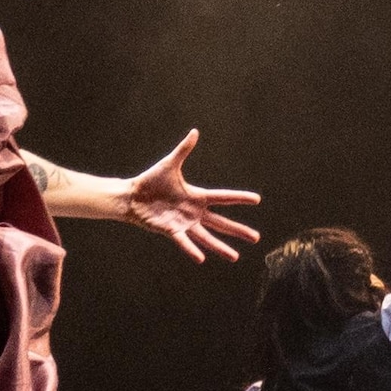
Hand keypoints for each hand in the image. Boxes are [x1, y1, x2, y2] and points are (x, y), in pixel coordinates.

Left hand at [114, 131, 260, 261]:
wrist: (132, 196)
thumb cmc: (151, 180)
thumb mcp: (169, 164)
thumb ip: (183, 150)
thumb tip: (195, 132)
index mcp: (197, 196)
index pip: (223, 198)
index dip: (240, 198)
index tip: (257, 199)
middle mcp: (194, 212)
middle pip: (221, 222)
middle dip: (238, 230)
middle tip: (256, 237)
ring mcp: (184, 223)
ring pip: (207, 237)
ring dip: (221, 247)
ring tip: (235, 257)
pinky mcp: (171, 230)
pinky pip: (184, 242)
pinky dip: (191, 250)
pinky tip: (201, 259)